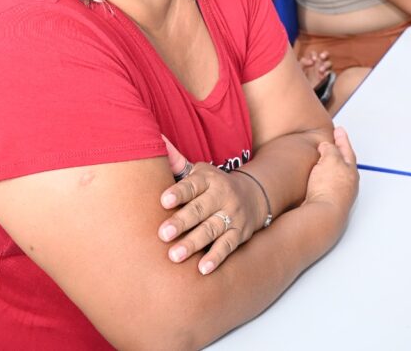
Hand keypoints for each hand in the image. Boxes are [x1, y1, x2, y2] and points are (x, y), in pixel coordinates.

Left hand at [157, 151, 267, 275]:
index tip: (163, 201)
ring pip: (212, 230)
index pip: (192, 185)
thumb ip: (177, 162)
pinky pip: (228, 246)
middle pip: (200, 210)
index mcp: (208, 179)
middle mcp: (222, 196)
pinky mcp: (240, 234)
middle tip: (163, 235)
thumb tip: (157, 141)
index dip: (179, 193)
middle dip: (181, 222)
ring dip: (193, 243)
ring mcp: (232, 216)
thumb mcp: (199, 172)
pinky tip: (202, 269)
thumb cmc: (213, 185)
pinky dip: (216, 258)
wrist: (253, 194)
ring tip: (174, 256)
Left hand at [298, 50, 331, 89]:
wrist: (303, 94)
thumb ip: (303, 63)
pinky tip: (323, 76)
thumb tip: (311, 61)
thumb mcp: (298, 70)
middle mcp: (318, 65)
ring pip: (329, 63)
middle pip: (325, 55)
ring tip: (320, 70)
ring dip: (326, 65)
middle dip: (325, 54)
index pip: (314, 54)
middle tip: (321, 57)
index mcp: (310, 62)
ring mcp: (323, 72)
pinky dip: (328, 73)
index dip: (314, 54)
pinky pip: (331, 73)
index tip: (313, 59)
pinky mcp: (327, 78)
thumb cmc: (300, 81)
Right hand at [302, 127, 358, 223]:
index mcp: (351, 171)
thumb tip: (327, 147)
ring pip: (334, 174)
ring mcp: (338, 194)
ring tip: (319, 158)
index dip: (342, 138)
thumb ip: (330, 149)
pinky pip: (325, 184)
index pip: (347, 150)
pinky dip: (321, 176)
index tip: (339, 130)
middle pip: (343, 163)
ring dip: (328, 165)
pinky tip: (313, 177)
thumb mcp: (330, 160)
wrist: (322, 215)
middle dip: (338, 151)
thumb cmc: (328, 189)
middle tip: (332, 142)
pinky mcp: (327, 202)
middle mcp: (347, 183)